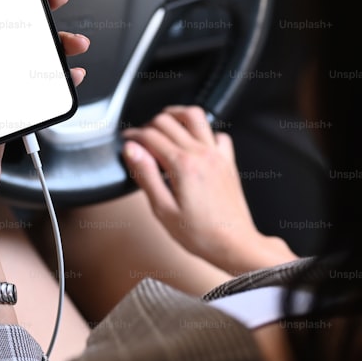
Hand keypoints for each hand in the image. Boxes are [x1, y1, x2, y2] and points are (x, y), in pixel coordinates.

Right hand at [121, 106, 295, 274]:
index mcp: (182, 166)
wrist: (234, 245)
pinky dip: (203, 132)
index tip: (127, 141)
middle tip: (140, 138)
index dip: (133, 136)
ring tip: (164, 125)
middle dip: (149, 125)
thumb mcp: (162, 209)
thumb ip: (145, 175)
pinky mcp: (228, 161)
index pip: (150, 136)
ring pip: (195, 116)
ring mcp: (217, 155)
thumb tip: (132, 151)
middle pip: (168, 121)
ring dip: (175, 115)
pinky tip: (193, 143)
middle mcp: (201, 155)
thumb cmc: (201, 234)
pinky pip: (217, 133)